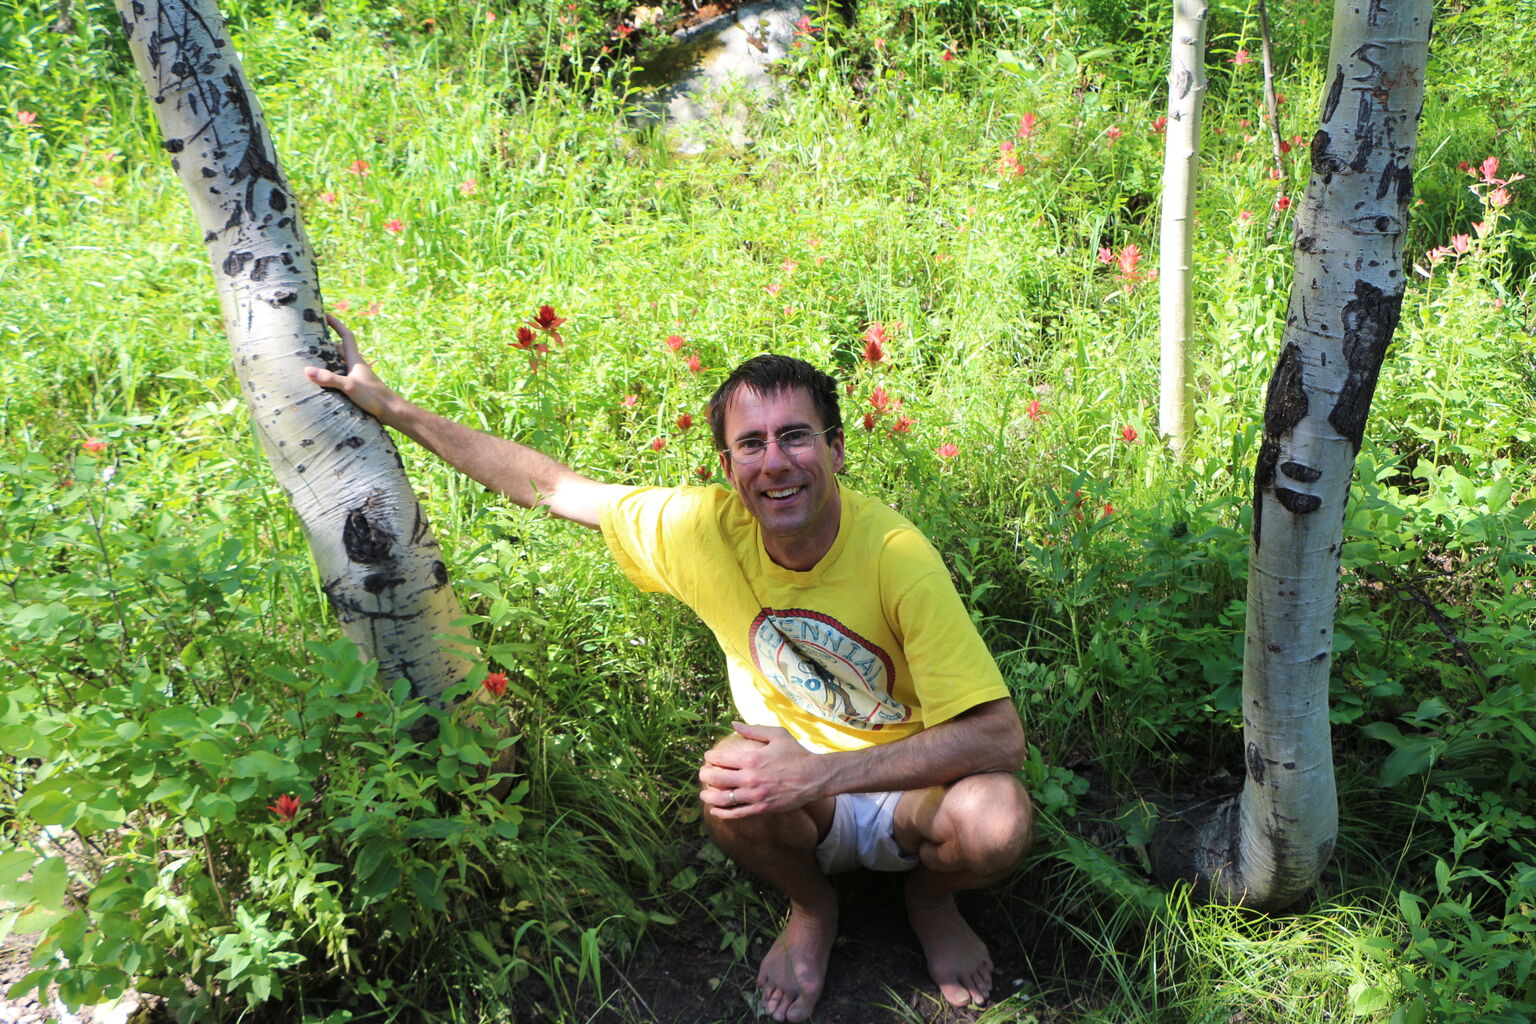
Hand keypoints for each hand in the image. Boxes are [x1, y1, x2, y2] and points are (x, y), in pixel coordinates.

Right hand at [304, 313, 399, 421]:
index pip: (346, 335)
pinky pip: (339, 376)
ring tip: (310, 360)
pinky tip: (321, 382)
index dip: (336, 324)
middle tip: (310, 341)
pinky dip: (330, 375)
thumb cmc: (374, 396)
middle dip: (326, 343)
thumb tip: (307, 370)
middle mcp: (355, 365)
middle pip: (339, 349)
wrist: (391, 411)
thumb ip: (329, 378)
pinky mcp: (356, 387)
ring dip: (327, 361)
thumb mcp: (349, 386)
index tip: (325, 314)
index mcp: (355, 360)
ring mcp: (356, 376)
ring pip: (338, 363)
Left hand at [698, 722, 828, 818]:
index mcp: (751, 759)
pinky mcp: (761, 808)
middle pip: (716, 778)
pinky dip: (722, 813)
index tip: (708, 757)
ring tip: (704, 793)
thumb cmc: (796, 753)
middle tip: (703, 773)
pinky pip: (736, 813)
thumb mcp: (777, 735)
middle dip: (705, 775)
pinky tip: (715, 810)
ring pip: (723, 799)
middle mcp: (750, 778)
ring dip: (709, 796)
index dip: (710, 757)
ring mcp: (755, 795)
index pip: (720, 759)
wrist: (814, 777)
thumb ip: (753, 729)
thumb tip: (733, 724)